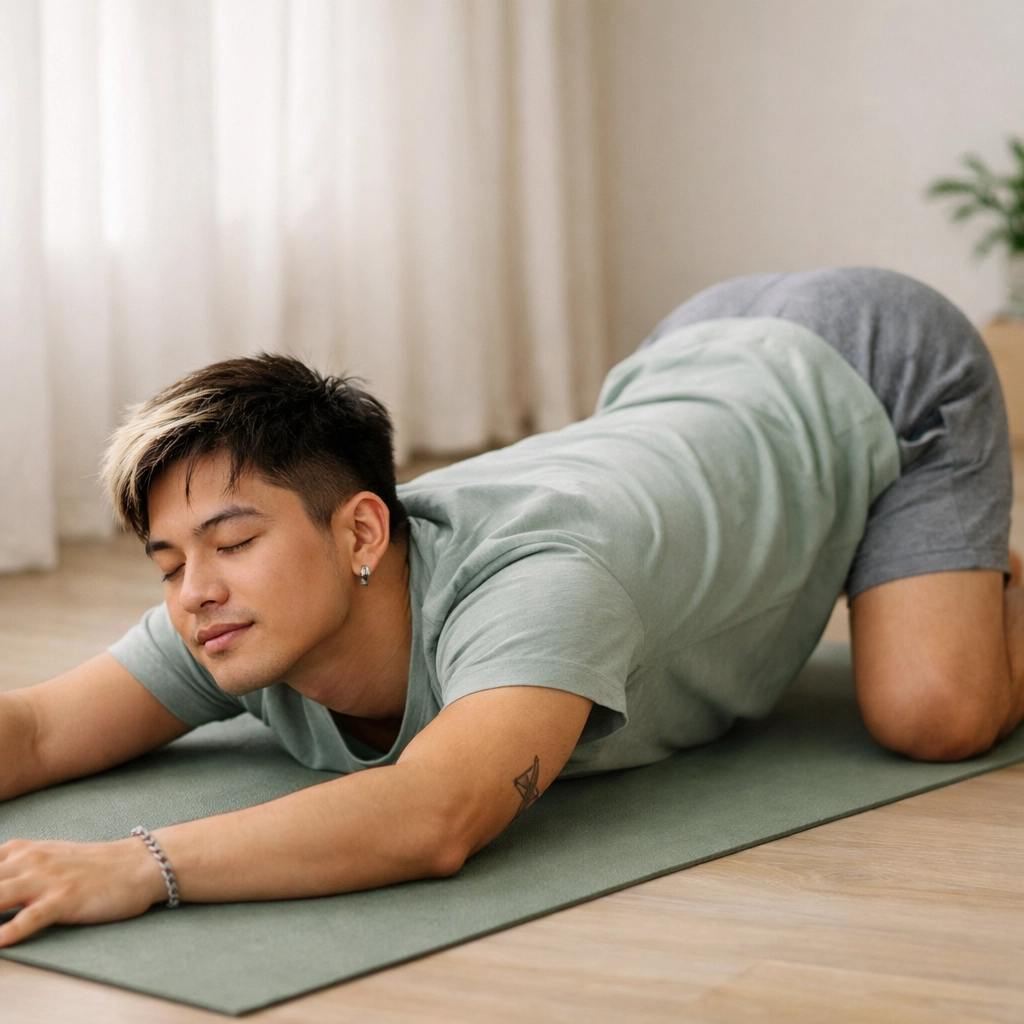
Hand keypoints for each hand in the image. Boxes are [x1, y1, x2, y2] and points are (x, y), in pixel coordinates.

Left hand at [0, 836, 166, 946]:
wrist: (138, 863)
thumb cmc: (93, 865)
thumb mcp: (47, 856)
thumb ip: (12, 868)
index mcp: (20, 850)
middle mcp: (29, 861)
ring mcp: (47, 880)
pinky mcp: (65, 900)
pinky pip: (30, 918)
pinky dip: (9, 932)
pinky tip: (0, 941)